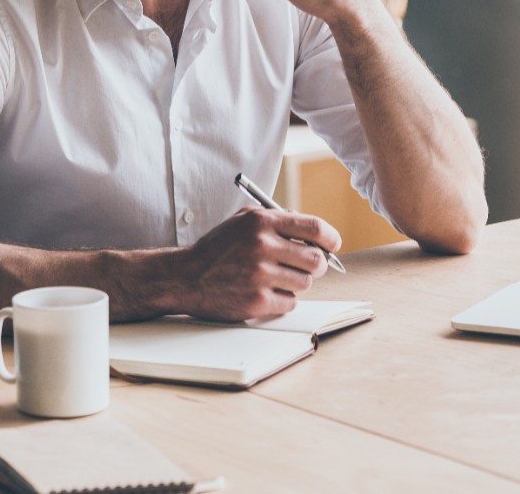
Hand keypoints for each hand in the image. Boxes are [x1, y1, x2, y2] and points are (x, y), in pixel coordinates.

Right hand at [174, 208, 341, 321]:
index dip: (331, 238)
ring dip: (297, 282)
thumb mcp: (242, 220)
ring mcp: (259, 276)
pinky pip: (290, 302)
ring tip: (278, 278)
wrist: (186, 276)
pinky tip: (267, 292)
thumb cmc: (217, 248)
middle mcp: (262, 247)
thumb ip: (277, 217)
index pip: (314, 228)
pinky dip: (284, 299)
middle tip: (309, 266)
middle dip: (317, 264)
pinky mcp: (257, 301)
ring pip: (305, 283)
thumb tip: (311, 229)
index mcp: (261, 223)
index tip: (332, 244)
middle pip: (316, 260)